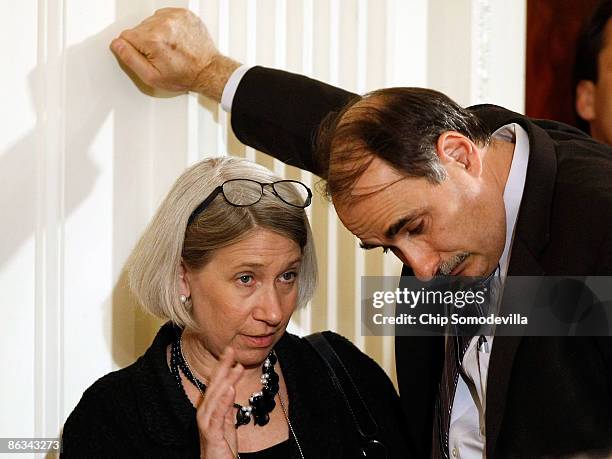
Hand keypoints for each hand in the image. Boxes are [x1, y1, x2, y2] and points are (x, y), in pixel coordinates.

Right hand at [110, 8, 239, 100]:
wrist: (208, 70)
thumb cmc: (184, 75)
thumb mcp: (151, 77)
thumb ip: (130, 59)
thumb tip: (117, 44)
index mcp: (152, 39)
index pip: (125, 36)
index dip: (133, 50)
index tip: (147, 57)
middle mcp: (163, 24)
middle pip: (138, 29)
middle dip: (145, 42)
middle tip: (161, 55)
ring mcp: (175, 17)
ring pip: (150, 22)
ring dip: (156, 33)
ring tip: (169, 47)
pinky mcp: (184, 14)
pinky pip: (164, 16)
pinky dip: (167, 26)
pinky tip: (175, 39)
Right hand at [197, 347, 243, 458]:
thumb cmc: (221, 445)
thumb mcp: (226, 420)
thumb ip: (226, 403)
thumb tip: (231, 385)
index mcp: (209, 408)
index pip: (215, 383)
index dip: (222, 366)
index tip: (230, 350)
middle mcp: (205, 412)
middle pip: (214, 386)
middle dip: (222, 368)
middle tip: (231, 351)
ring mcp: (206, 423)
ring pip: (215, 398)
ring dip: (226, 380)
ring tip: (235, 367)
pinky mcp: (211, 434)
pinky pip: (218, 416)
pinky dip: (223, 401)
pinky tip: (230, 390)